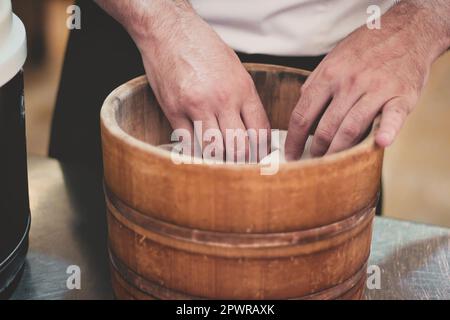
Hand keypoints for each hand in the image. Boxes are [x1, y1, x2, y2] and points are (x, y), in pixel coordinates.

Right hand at [126, 1, 269, 160]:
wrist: (169, 30)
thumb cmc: (203, 47)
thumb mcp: (235, 69)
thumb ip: (244, 98)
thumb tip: (251, 128)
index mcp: (242, 89)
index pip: (259, 132)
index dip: (261, 152)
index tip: (259, 160)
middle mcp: (222, 100)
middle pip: (238, 147)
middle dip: (241, 163)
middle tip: (240, 170)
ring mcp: (197, 106)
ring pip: (214, 149)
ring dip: (218, 161)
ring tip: (220, 166)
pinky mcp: (174, 110)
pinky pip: (188, 143)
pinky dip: (195, 153)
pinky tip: (198, 154)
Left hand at [285, 1, 449, 160]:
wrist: (407, 31)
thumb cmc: (365, 48)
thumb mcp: (333, 58)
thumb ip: (316, 82)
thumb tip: (300, 104)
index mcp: (329, 75)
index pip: (303, 114)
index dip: (294, 140)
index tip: (291, 155)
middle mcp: (349, 83)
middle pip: (325, 127)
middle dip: (316, 150)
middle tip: (314, 164)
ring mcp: (376, 89)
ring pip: (351, 127)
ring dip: (338, 151)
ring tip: (332, 164)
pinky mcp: (401, 95)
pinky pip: (392, 116)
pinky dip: (387, 131)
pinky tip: (380, 144)